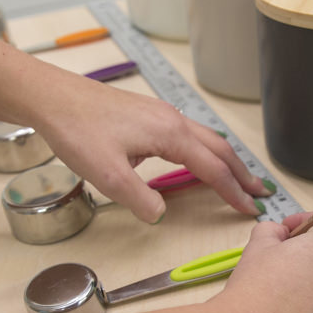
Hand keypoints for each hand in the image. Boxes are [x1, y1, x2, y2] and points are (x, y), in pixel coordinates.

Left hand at [32, 76, 268, 222]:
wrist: (52, 97)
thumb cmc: (77, 130)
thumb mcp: (107, 174)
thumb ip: (139, 199)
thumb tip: (160, 215)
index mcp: (170, 135)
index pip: (214, 169)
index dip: (233, 192)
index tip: (251, 209)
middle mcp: (173, 120)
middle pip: (220, 149)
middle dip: (242, 173)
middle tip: (260, 193)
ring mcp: (162, 114)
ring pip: (206, 138)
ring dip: (226, 160)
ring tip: (239, 177)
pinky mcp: (148, 114)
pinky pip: (190, 133)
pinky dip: (207, 150)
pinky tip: (199, 158)